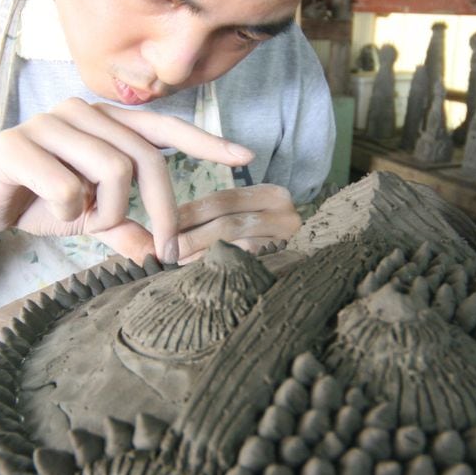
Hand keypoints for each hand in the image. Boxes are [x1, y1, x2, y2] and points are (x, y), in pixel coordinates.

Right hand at [0, 98, 253, 262]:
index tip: (245, 155)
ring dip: (104, 212)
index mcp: (103, 122)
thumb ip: (124, 227)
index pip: (162, 127)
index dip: (205, 141)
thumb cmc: (34, 201)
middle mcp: (81, 112)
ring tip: (81, 219)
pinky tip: (48, 210)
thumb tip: (160, 252)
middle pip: (144, 159)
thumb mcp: (88, 218)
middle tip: (160, 246)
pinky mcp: (17, 144)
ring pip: (112, 172)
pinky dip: (68, 213)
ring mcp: (48, 123)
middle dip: (159, 209)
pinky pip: (69, 188)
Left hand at [173, 184, 300, 263]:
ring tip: (175, 261)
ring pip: (235, 240)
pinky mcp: (287, 259)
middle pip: (227, 218)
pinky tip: (200, 272)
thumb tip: (173, 230)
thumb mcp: (250, 221)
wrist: (312, 278)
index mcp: (272, 195)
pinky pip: (245, 261)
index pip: (224, 199)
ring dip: (200, 250)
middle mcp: (285, 212)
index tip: (162, 224)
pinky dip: (219, 265)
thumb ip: (220, 218)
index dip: (190, 212)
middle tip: (164, 247)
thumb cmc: (268, 244)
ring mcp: (289, 238)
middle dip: (191, 233)